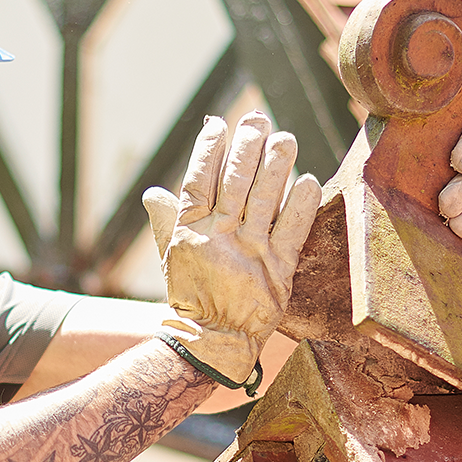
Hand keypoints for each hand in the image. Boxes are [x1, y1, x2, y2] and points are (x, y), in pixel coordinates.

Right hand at [143, 112, 321, 382]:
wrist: (213, 341)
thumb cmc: (191, 296)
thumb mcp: (170, 258)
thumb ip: (166, 222)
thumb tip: (153, 193)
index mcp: (190, 231)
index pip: (199, 179)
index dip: (209, 149)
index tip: (220, 124)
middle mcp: (220, 237)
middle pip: (236, 180)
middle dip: (248, 145)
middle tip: (259, 120)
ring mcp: (251, 252)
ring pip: (266, 197)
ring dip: (277, 164)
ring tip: (286, 138)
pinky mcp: (279, 270)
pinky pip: (294, 230)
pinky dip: (302, 204)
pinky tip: (308, 181)